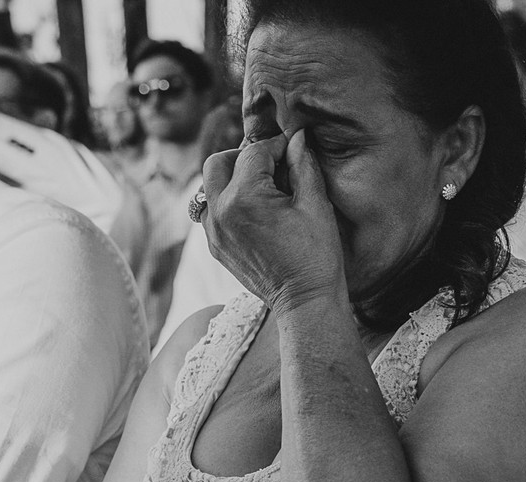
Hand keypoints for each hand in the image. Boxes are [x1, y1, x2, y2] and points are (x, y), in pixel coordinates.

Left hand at [200, 131, 344, 313]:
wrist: (305, 302)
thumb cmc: (316, 255)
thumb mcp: (316, 204)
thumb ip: (303, 164)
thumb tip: (297, 136)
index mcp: (244, 199)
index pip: (254, 153)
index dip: (277, 146)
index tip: (293, 149)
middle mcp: (220, 213)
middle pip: (217, 162)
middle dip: (243, 156)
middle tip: (271, 164)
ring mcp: (213, 233)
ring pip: (208, 187)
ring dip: (231, 178)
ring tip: (261, 187)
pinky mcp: (215, 247)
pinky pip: (211, 212)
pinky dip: (227, 202)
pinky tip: (254, 210)